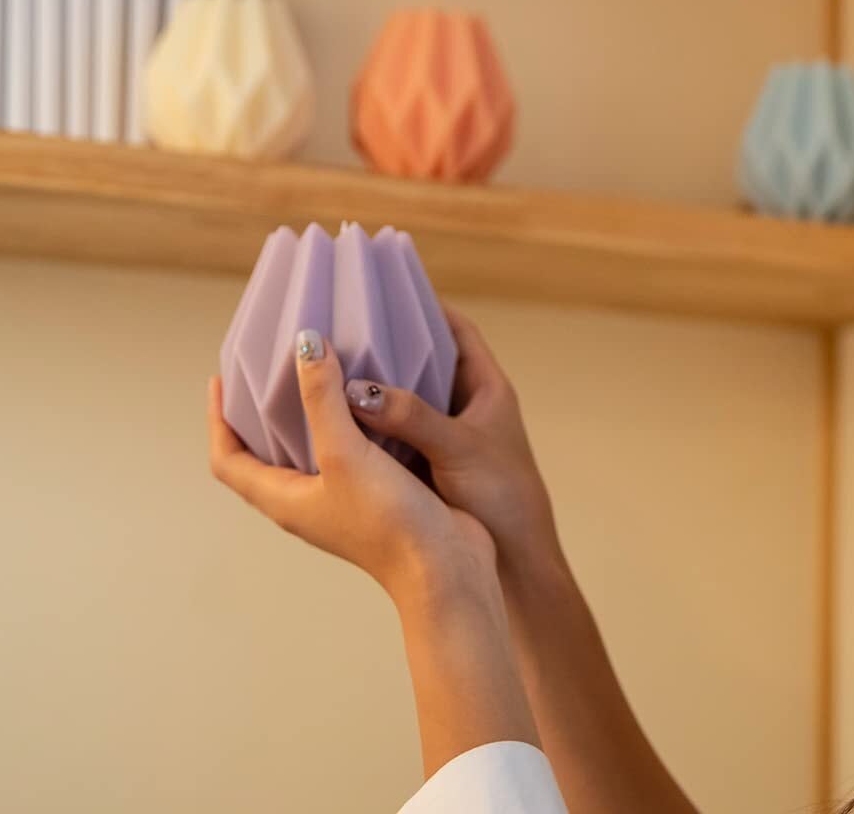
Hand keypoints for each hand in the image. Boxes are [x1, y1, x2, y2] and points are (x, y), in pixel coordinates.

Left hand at [207, 329, 493, 605]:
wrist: (445, 569)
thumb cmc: (387, 521)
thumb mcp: (346, 453)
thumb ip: (323, 399)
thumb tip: (306, 344)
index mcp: (284, 499)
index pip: (228, 460)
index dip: (217, 420)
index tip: (221, 380)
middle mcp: (305, 501)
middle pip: (263, 454)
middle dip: (257, 414)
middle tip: (264, 370)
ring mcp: (340, 500)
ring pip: (306, 451)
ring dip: (302, 416)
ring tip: (311, 374)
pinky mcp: (372, 495)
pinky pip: (345, 452)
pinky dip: (343, 422)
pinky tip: (363, 398)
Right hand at [343, 307, 563, 578]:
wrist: (518, 565)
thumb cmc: (504, 499)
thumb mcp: (458, 449)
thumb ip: (411, 416)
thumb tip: (355, 388)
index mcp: (487, 389)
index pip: (457, 331)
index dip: (427, 306)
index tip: (389, 286)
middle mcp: (467, 407)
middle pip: (427, 360)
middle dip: (392, 342)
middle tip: (347, 323)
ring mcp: (449, 436)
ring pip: (408, 396)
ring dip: (379, 383)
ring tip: (335, 362)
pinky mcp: (432, 465)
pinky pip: (397, 431)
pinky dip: (374, 422)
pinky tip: (342, 417)